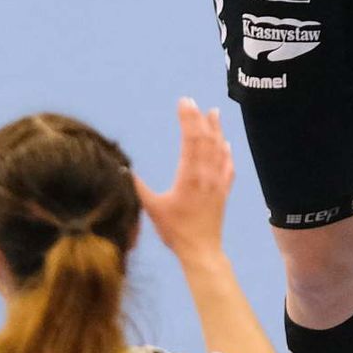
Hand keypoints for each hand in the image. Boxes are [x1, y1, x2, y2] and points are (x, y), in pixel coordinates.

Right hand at [134, 99, 233, 260]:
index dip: (187, 119)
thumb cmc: (175, 230)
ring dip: (216, 130)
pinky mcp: (224, 193)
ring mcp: (218, 183)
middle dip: (199, 118)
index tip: (183, 102)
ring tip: (214, 113)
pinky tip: (227, 145)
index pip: (190, 139)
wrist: (201, 250)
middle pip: (205, 140)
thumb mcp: (152, 208)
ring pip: (219, 150)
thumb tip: (123, 168)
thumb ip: (138, 187)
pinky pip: (228, 167)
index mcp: (189, 175)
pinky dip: (228, 153)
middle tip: (193, 102)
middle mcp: (207, 175)